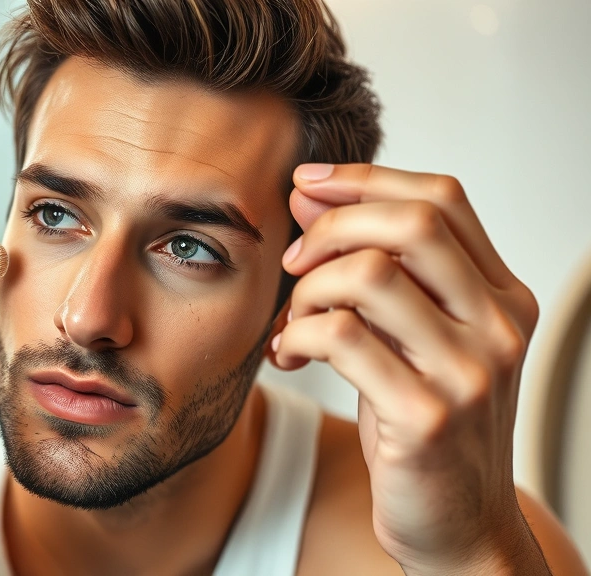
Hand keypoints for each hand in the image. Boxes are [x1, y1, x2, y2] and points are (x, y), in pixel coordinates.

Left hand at [272, 164, 547, 573]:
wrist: (453, 524)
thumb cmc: (422, 426)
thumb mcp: (407, 339)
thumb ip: (375, 271)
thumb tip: (311, 197)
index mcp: (502, 297)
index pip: (442, 199)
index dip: (366, 179)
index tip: (306, 184)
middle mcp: (499, 326)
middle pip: (411, 222)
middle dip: (331, 227)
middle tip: (293, 262)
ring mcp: (470, 372)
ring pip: (370, 275)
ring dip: (307, 291)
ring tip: (292, 324)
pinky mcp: (428, 416)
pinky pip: (341, 337)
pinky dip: (296, 334)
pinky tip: (289, 354)